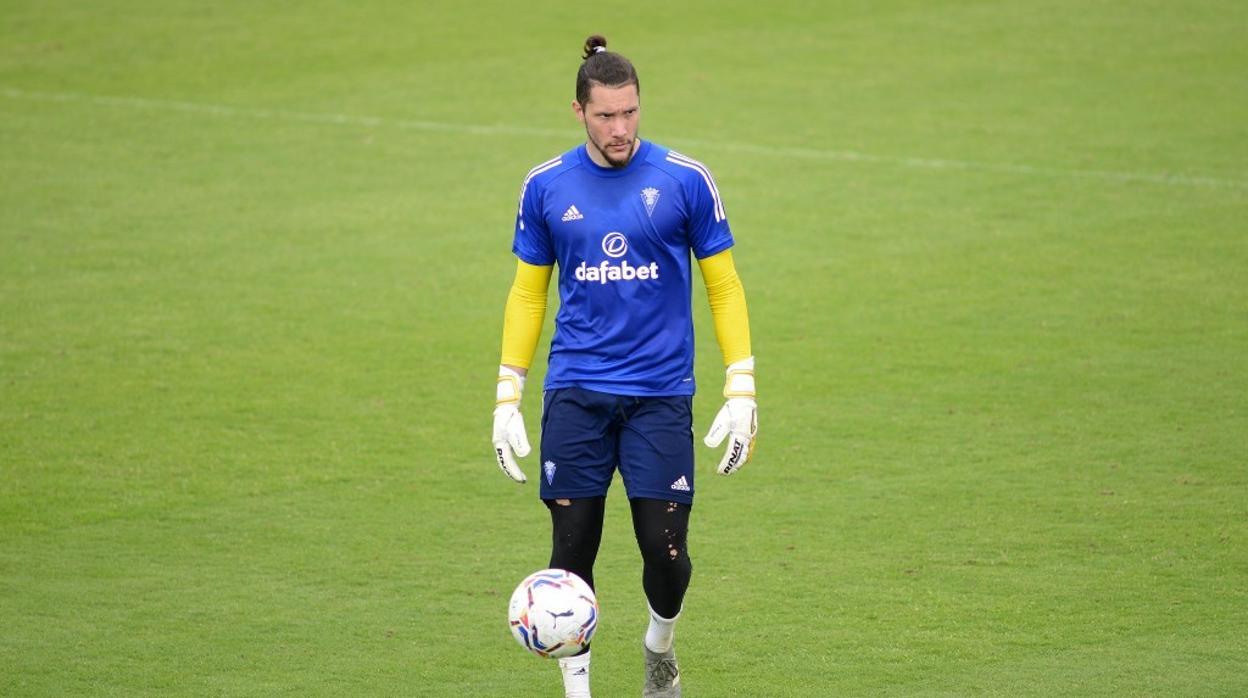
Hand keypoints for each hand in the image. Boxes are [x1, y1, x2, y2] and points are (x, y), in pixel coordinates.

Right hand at [492, 366, 529, 482]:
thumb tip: (524, 455)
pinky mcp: (504, 438)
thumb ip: (519, 441)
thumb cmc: (511, 416)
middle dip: (512, 473)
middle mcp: (499, 444)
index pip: (507, 462)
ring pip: (505, 459)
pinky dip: (511, 461)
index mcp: (500, 444)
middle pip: (504, 463)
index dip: (514, 472)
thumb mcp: (515, 428)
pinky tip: (517, 462)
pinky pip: (507, 454)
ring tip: (520, 475)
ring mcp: (501, 442)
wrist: (507, 405)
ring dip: (511, 468)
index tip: (522, 480)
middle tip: (522, 480)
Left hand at [703, 357, 756, 474]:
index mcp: (740, 436)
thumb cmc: (732, 408)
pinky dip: (744, 455)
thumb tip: (708, 444)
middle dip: (733, 466)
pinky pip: (749, 449)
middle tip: (724, 472)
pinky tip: (740, 457)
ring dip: (739, 462)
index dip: (726, 465)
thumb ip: (716, 433)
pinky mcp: (750, 433)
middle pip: (741, 458)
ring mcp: (751, 436)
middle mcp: (747, 439)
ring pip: (746, 454)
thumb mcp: (722, 420)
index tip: (720, 472)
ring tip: (732, 468)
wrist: (744, 398)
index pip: (732, 456)